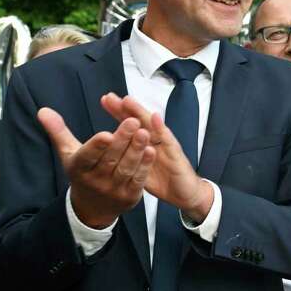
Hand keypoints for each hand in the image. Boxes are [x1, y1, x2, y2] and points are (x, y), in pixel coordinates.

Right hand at [38, 106, 154, 228]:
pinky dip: (145, 165)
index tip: (106, 133)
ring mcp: (113, 190)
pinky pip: (138, 179)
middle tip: (133, 122)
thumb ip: (59, 131)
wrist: (92, 208)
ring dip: (136, 151)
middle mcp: (95, 181)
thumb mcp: (68, 153)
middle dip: (122, 140)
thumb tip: (43, 110)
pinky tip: (152, 150)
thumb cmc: (82, 173)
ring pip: (126, 168)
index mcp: (79, 168)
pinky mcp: (130, 196)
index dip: (97, 146)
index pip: (87, 157)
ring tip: (144, 132)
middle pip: (110, 159)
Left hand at [100, 93, 212, 221]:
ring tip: (128, 100)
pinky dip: (161, 128)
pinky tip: (154, 117)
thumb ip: (129, 157)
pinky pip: (167, 140)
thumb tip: (110, 150)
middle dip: (125, 108)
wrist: (185, 194)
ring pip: (152, 126)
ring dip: (140, 112)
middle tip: (111, 96)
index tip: (104, 100)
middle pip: (139, 120)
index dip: (118, 112)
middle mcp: (156, 140)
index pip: (130, 125)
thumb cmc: (163, 180)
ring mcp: (166, 145)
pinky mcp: (176, 154)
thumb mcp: (140, 169)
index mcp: (145, 144)